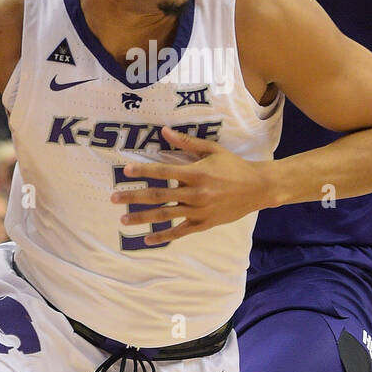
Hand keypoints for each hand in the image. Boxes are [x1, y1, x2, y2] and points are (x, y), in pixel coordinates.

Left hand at [110, 127, 270, 245]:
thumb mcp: (212, 150)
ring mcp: (199, 210)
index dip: (143, 171)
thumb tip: (164, 131)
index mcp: (196, 172)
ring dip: (143, 218)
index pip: (163, 171)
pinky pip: (180, 232)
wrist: (258, 188)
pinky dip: (164, 237)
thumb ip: (187, 142)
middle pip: (158, 195)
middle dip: (134, 196)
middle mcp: (195, 193)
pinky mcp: (204, 224)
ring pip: (165, 216)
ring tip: (124, 220)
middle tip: (114, 198)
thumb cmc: (233, 166)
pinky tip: (147, 240)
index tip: (125, 171)